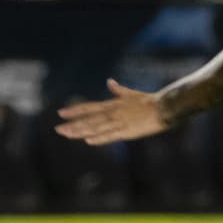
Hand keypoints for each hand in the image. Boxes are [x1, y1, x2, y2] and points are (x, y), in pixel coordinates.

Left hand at [56, 79, 170, 145]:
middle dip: (73, 124)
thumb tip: (110, 81)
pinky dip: (100, 138)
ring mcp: (120, 122)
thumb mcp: (132, 94)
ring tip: (67, 135)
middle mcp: (114, 113)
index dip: (75, 110)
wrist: (165, 107)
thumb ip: (119, 90)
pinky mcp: (128, 131)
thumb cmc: (150, 101)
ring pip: (97, 128)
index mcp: (114, 104)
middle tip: (57, 129)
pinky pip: (111, 136)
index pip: (90, 107)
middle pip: (90, 119)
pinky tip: (89, 141)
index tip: (60, 113)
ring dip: (81, 131)